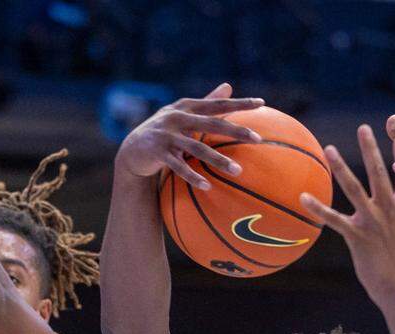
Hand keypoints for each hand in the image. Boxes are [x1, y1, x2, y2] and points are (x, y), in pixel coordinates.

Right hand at [115, 83, 263, 188]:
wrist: (133, 149)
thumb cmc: (166, 130)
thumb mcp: (184, 114)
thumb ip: (207, 102)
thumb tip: (229, 86)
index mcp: (187, 106)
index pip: (217, 104)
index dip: (239, 103)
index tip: (261, 103)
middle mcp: (177, 117)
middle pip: (211, 123)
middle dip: (235, 131)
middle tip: (257, 139)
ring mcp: (167, 135)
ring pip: (197, 148)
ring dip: (219, 160)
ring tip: (238, 171)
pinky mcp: (158, 153)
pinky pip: (179, 167)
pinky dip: (193, 177)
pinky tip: (208, 186)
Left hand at [301, 128, 394, 310]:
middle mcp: (390, 210)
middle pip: (378, 173)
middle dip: (370, 149)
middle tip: (363, 128)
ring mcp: (372, 222)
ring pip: (353, 188)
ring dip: (341, 167)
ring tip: (329, 149)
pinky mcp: (357, 236)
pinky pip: (333, 219)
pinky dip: (318, 208)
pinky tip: (304, 198)